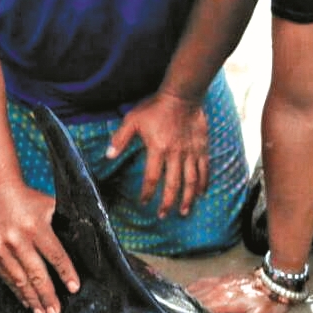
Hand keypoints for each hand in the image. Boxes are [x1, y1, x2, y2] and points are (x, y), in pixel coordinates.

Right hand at [0, 181, 78, 312]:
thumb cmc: (32, 202)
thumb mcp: (53, 207)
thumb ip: (69, 224)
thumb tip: (91, 243)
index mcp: (36, 226)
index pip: (56, 254)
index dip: (66, 273)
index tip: (74, 288)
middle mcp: (17, 238)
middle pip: (36, 273)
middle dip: (47, 295)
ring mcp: (0, 247)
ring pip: (19, 279)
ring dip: (32, 299)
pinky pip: (5, 277)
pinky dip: (17, 291)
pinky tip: (27, 302)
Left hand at [107, 90, 209, 218]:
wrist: (182, 96)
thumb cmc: (155, 107)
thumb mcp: (132, 120)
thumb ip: (120, 138)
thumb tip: (108, 155)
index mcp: (158, 149)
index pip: (152, 177)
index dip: (148, 193)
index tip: (144, 203)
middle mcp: (176, 155)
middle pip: (173, 185)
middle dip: (168, 203)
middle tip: (164, 215)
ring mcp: (191, 153)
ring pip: (191, 181)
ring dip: (188, 198)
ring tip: (185, 211)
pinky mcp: (202, 149)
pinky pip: (204, 169)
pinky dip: (203, 182)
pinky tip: (201, 193)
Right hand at [187, 269, 291, 312]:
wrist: (277, 280)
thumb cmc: (269, 301)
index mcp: (226, 302)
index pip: (203, 310)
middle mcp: (220, 291)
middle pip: (197, 300)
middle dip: (183, 308)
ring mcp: (221, 283)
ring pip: (198, 290)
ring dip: (185, 298)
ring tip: (172, 305)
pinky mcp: (224, 278)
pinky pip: (204, 281)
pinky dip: (193, 286)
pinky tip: (186, 290)